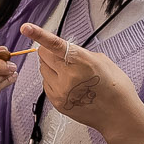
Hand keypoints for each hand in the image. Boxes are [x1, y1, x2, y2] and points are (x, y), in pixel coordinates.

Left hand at [22, 23, 143, 143]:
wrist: (118, 114)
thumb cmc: (115, 86)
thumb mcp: (101, 61)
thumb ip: (79, 53)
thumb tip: (64, 51)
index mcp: (80, 61)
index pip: (54, 45)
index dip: (38, 34)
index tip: (26, 28)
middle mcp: (67, 75)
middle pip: (43, 55)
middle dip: (49, 52)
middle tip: (63, 57)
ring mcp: (60, 91)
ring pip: (43, 69)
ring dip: (51, 67)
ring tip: (69, 74)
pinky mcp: (57, 102)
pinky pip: (46, 84)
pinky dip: (53, 80)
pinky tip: (68, 85)